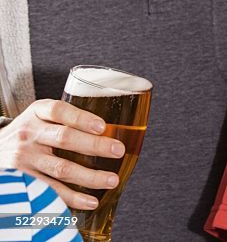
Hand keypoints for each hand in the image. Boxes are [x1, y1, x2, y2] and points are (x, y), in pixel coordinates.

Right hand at [0, 99, 123, 210]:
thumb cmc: (27, 133)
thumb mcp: (39, 117)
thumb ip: (65, 119)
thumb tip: (107, 131)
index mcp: (37, 113)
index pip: (59, 111)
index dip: (81, 118)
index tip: (102, 126)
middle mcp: (29, 134)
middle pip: (65, 138)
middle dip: (95, 146)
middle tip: (118, 151)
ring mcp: (24, 158)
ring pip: (61, 168)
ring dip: (90, 176)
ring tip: (112, 180)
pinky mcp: (22, 180)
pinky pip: (50, 190)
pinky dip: (72, 197)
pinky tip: (90, 201)